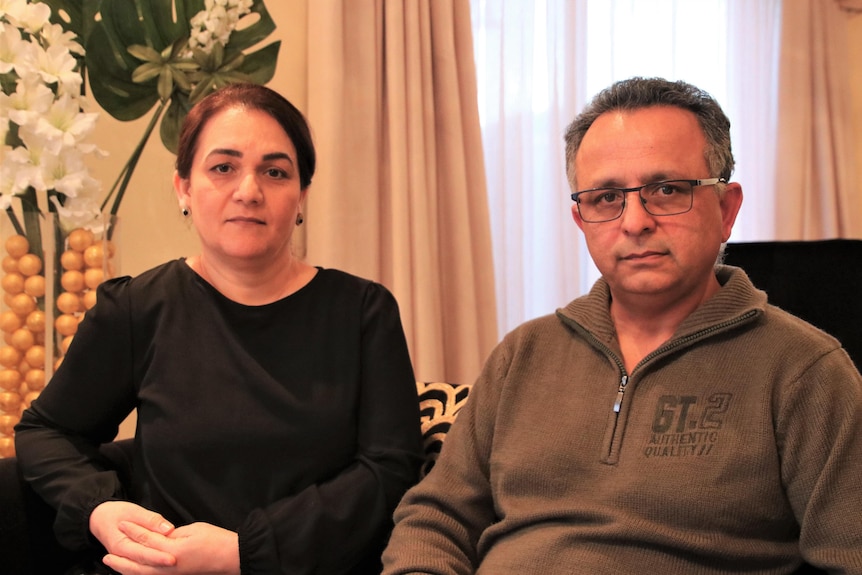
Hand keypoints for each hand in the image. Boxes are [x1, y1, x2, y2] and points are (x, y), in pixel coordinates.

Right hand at [89, 501, 176, 568]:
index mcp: (121, 545)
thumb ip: (151, 520)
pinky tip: (167, 563)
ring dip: (159, 566)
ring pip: (144, 567)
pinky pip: (144, 564)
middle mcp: (123, 556)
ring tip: (175, 564)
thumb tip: (167, 529)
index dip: (158, 557)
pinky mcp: (133, 558)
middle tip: (178, 561)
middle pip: (144, 563)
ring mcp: (127, 559)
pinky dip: (155, 564)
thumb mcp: (132, 511)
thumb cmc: (115, 514)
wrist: (101, 519)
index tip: (173, 557)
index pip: (142, 554)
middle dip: (161, 563)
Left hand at [103, 521, 239, 574]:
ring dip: (126, 570)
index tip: (122, 524)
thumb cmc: (216, 541)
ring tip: (114, 565)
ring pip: (143, 574)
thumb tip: (158, 536)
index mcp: (172, 551)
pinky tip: (135, 573)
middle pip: (138, 563)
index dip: (133, 531)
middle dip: (121, 558)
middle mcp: (169, 567)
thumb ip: (172, 534)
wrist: (231, 558)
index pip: (147, 539)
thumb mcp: (193, 530)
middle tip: (106, 554)